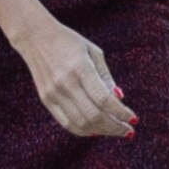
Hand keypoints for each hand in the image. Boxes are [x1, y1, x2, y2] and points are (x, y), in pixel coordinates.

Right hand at [14, 14, 134, 138]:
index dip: (121, 112)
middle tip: (128, 130)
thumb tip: (119, 99)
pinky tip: (97, 130)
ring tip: (115, 130)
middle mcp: (65, 83)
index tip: (133, 118)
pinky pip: (67, 123)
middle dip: (114, 127)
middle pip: (94, 115)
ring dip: (102, 131)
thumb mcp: (93, 52)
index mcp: (80, 68)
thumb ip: (106, 77)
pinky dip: (84, 130)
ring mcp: (54, 93)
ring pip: (81, 124)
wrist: (35, 37)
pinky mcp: (46, 100)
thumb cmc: (69, 42)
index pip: (104, 99)